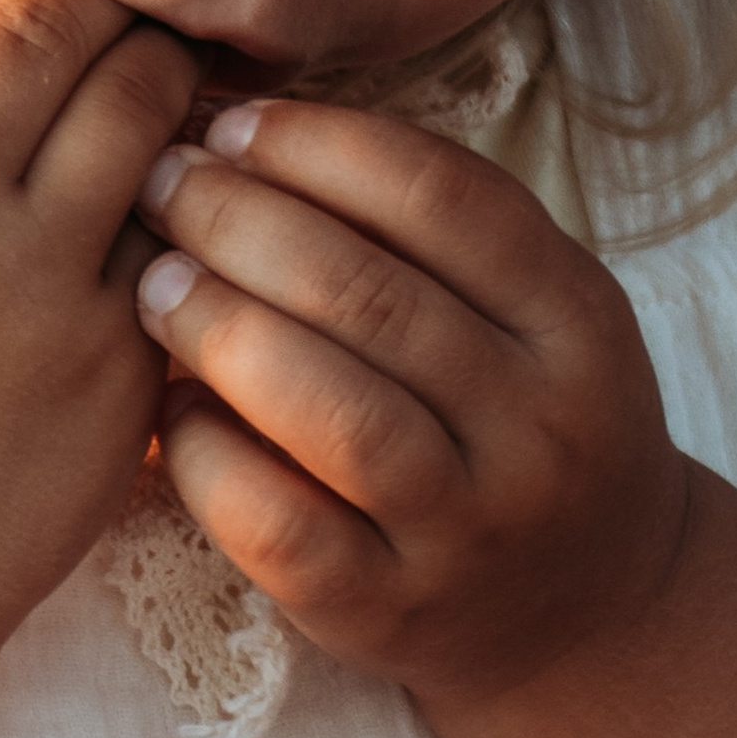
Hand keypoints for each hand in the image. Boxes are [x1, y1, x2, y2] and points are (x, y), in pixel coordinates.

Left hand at [134, 99, 688, 711]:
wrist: (584, 612)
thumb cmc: (520, 424)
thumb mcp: (534, 317)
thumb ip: (432, 231)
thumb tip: (254, 130)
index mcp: (579, 323)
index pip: (444, 200)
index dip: (320, 148)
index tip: (231, 125)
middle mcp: (538, 428)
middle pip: (372, 297)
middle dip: (241, 222)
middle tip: (159, 185)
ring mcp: (466, 530)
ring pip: (330, 411)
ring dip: (219, 329)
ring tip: (152, 282)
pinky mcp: (388, 611)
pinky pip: (280, 526)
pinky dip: (209, 454)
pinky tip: (170, 409)